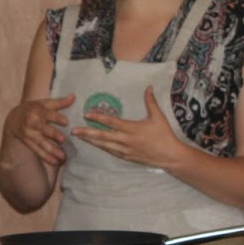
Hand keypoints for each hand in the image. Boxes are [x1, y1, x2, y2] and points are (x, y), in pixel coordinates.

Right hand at [3, 94, 73, 166]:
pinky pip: (37, 150)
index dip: (57, 118)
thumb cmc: (33, 109)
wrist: (13, 118)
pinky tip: (55, 162)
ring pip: (41, 142)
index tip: (66, 122)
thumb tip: (74, 96)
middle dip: (53, 134)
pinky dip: (46, 157)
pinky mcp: (28, 142)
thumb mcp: (44, 103)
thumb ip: (59, 102)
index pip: (48, 114)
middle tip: (63, 140)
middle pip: (44, 129)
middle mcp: (32, 123)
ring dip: (51, 150)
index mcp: (38, 111)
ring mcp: (29, 134)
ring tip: (62, 157)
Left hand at [69, 86, 188, 169]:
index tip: (86, 114)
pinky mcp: (126, 157)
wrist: (169, 156)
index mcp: (132, 129)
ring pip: (104, 145)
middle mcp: (126, 140)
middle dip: (87, 133)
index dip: (98, 118)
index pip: (112, 122)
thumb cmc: (164, 135)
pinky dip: (100, 147)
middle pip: (102, 136)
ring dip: (90, 141)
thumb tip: (148, 87)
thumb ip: (150, 102)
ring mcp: (125, 150)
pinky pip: (110, 151)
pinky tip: (93, 144)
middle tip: (74, 130)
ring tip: (79, 137)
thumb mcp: (158, 117)